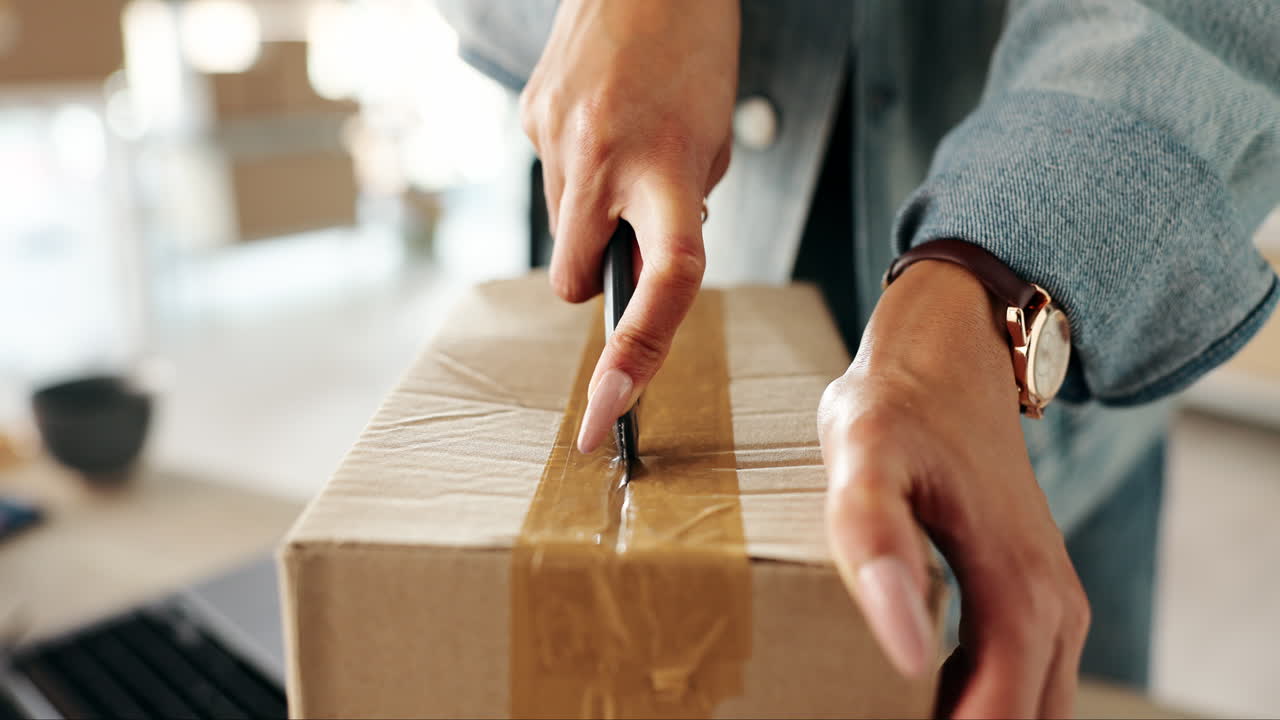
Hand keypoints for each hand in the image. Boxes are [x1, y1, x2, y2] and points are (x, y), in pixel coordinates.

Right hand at [520, 0, 738, 452]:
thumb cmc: (695, 53)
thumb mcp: (712, 142)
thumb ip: (677, 213)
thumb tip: (636, 265)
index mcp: (668, 167)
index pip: (664, 279)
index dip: (638, 354)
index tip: (609, 410)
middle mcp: (602, 159)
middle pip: (571, 280)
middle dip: (592, 279)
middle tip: (627, 234)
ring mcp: (555, 139)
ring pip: (558, 230)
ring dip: (588, 216)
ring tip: (622, 149)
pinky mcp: (529, 118)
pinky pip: (548, 180)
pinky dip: (573, 173)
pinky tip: (598, 124)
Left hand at [818, 261, 1089, 717]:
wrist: (950, 346)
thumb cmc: (900, 400)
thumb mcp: (864, 454)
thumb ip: (874, 540)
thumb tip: (902, 650)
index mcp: (1020, 593)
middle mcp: (1052, 608)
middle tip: (868, 717)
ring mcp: (1049, 600)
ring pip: (1029, 707)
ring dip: (976, 719)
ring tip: (888, 709)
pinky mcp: (1029, 590)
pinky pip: (1020, 675)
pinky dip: (981, 701)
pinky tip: (919, 697)